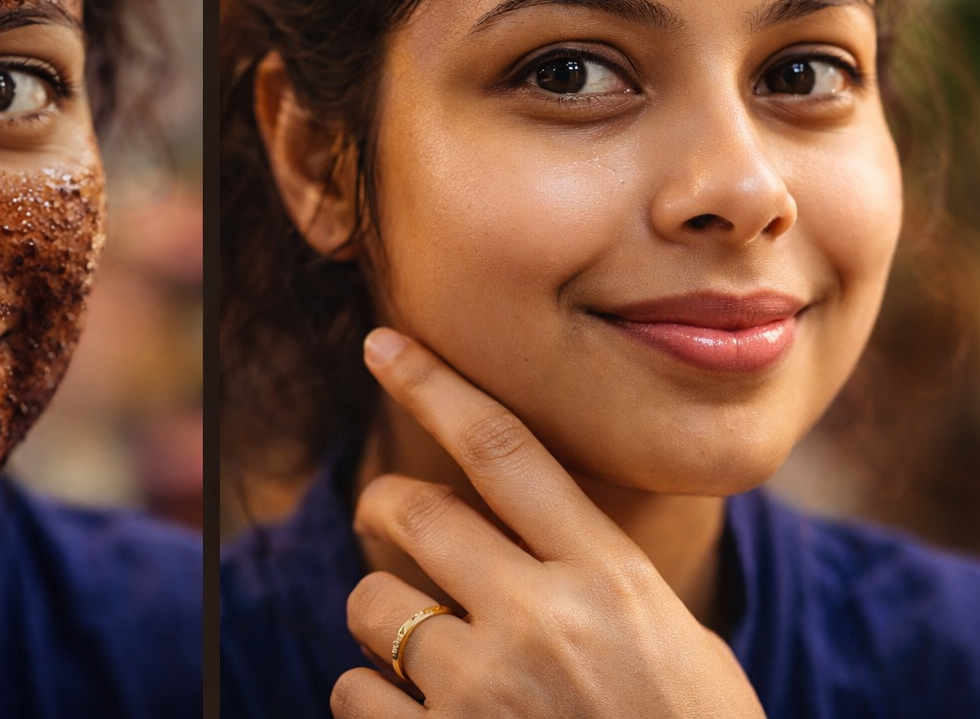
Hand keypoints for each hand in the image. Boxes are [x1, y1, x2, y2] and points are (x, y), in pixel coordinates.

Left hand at [332, 328, 764, 718]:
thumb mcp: (671, 637)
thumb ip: (592, 571)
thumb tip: (510, 514)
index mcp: (609, 579)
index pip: (505, 450)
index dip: (434, 385)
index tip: (384, 344)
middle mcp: (542, 622)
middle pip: (414, 512)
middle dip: (384, 508)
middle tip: (386, 521)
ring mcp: (485, 693)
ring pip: (373, 604)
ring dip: (382, 620)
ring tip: (423, 653)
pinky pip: (354, 691)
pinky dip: (370, 695)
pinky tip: (415, 715)